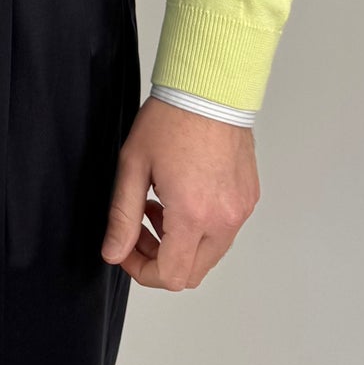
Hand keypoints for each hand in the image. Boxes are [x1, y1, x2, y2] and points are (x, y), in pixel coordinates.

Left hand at [100, 93, 259, 288]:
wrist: (209, 89)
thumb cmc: (171, 118)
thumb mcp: (134, 166)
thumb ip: (122, 216)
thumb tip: (114, 253)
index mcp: (193, 214)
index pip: (170, 275)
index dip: (142, 272)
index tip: (126, 250)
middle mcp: (224, 218)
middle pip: (192, 273)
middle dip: (160, 260)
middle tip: (140, 229)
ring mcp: (241, 209)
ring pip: (210, 254)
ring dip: (181, 245)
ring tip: (159, 206)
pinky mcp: (249, 198)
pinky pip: (225, 231)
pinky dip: (202, 228)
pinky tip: (183, 196)